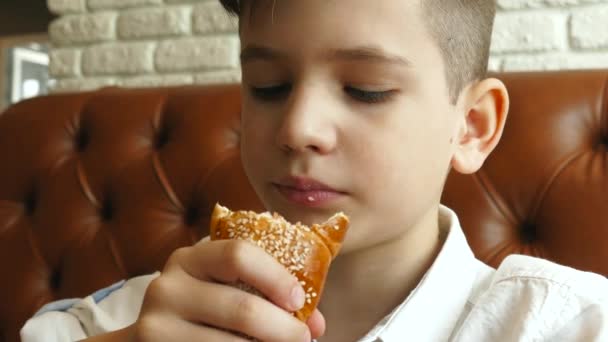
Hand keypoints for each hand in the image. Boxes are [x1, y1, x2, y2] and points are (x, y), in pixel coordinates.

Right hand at [130, 238, 325, 340]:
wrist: (150, 339)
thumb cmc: (201, 311)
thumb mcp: (223, 290)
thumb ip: (266, 296)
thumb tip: (316, 323)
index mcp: (190, 259)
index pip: (239, 255)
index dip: (276, 277)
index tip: (299, 300)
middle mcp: (168, 287)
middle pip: (241, 307)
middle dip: (283, 329)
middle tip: (303, 339)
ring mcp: (157, 325)